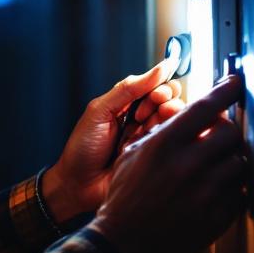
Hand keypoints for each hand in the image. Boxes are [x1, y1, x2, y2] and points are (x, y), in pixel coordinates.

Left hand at [41, 61, 185, 224]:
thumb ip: (128, 89)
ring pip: (175, 120)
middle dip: (165, 100)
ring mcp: (151, 139)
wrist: (77, 185)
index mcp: (128, 105)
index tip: (154, 93)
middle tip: (148, 111)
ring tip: (148, 128)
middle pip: (170, 100)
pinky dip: (173, 134)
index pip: (155, 86)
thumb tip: (160, 67)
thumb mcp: (100, 111)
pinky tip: (163, 137)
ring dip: (167, 117)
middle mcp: (143, 120)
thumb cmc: (83, 147)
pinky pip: (175, 141)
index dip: (159, 86)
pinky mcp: (158, 158)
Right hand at [90, 75, 248, 252]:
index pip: (206, 107)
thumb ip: (164, 133)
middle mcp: (188, 165)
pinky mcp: (217, 217)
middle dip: (226, 132)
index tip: (236, 83)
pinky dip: (232, 188)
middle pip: (231, 133)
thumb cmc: (125, 197)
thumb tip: (192, 117)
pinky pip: (240, 193)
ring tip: (215, 167)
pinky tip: (214, 191)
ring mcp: (206, 193)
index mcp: (165, 145)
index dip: (225, 90)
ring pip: (239, 163)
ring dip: (230, 161)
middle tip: (218, 137)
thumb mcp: (133, 154)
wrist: (123, 244)